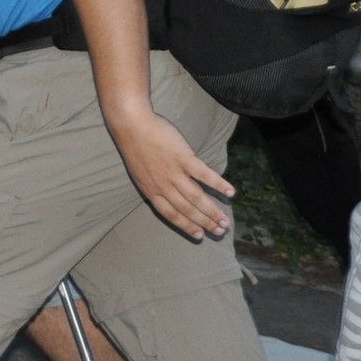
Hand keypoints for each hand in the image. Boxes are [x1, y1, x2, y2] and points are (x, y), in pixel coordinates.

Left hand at [108, 104, 234, 240]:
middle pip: (187, 209)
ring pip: (196, 197)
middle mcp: (163, 186)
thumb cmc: (135, 145)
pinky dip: (217, 184)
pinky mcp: (183, 157)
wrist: (131, 124)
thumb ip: (155, 185)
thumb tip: (171, 194)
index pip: (171, 214)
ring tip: (226, 221)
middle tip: (220, 231)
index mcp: (151, 191)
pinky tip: (230, 192)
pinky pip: (203, 174)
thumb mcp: (140, 173)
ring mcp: (174, 172)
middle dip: (204, 222)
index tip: (200, 236)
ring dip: (212, 211)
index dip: (186, 226)